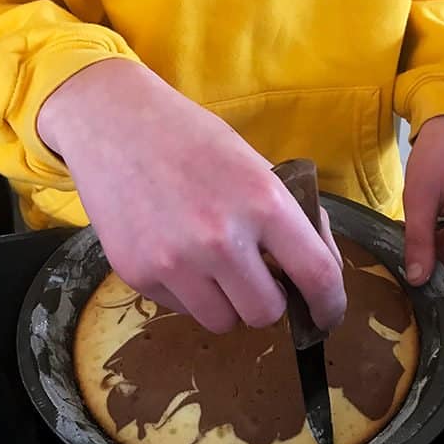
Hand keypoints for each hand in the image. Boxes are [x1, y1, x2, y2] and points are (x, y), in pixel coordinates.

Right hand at [37, 58, 344, 332]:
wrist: (114, 121)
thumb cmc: (192, 138)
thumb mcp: (254, 165)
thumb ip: (288, 217)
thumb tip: (319, 270)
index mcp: (264, 201)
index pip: (317, 275)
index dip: (330, 304)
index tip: (326, 313)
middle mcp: (221, 238)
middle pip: (266, 313)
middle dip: (268, 300)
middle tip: (257, 277)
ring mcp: (176, 261)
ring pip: (224, 321)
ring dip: (227, 303)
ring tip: (212, 265)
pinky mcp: (138, 274)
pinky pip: (183, 309)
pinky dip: (189, 293)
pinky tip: (175, 251)